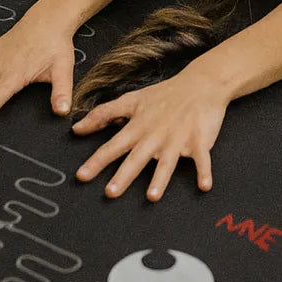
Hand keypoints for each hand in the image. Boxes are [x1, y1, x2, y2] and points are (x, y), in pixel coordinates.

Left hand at [71, 66, 225, 200]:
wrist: (200, 84)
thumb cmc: (164, 95)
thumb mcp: (131, 100)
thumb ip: (103, 114)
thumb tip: (77, 128)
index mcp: (138, 127)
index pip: (113, 146)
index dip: (97, 161)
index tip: (82, 176)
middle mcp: (155, 135)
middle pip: (137, 158)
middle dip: (124, 175)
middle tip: (110, 192)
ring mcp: (177, 139)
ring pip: (167, 162)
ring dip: (160, 179)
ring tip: (152, 196)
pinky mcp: (199, 141)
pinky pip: (201, 159)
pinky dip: (204, 172)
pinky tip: (204, 186)